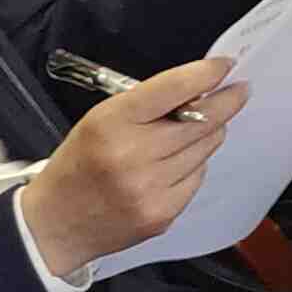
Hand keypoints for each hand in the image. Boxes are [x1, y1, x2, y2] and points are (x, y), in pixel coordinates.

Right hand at [22, 59, 243, 277]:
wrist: (55, 225)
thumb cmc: (80, 164)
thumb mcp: (101, 119)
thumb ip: (148, 103)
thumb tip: (200, 90)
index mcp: (113, 123)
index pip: (173, 89)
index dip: (207, 74)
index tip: (225, 66)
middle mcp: (133, 156)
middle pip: (203, 120)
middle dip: (226, 102)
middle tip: (237, 91)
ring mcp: (150, 189)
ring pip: (206, 148)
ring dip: (207, 134)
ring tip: (191, 132)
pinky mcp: (163, 214)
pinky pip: (198, 177)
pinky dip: (194, 165)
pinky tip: (173, 166)